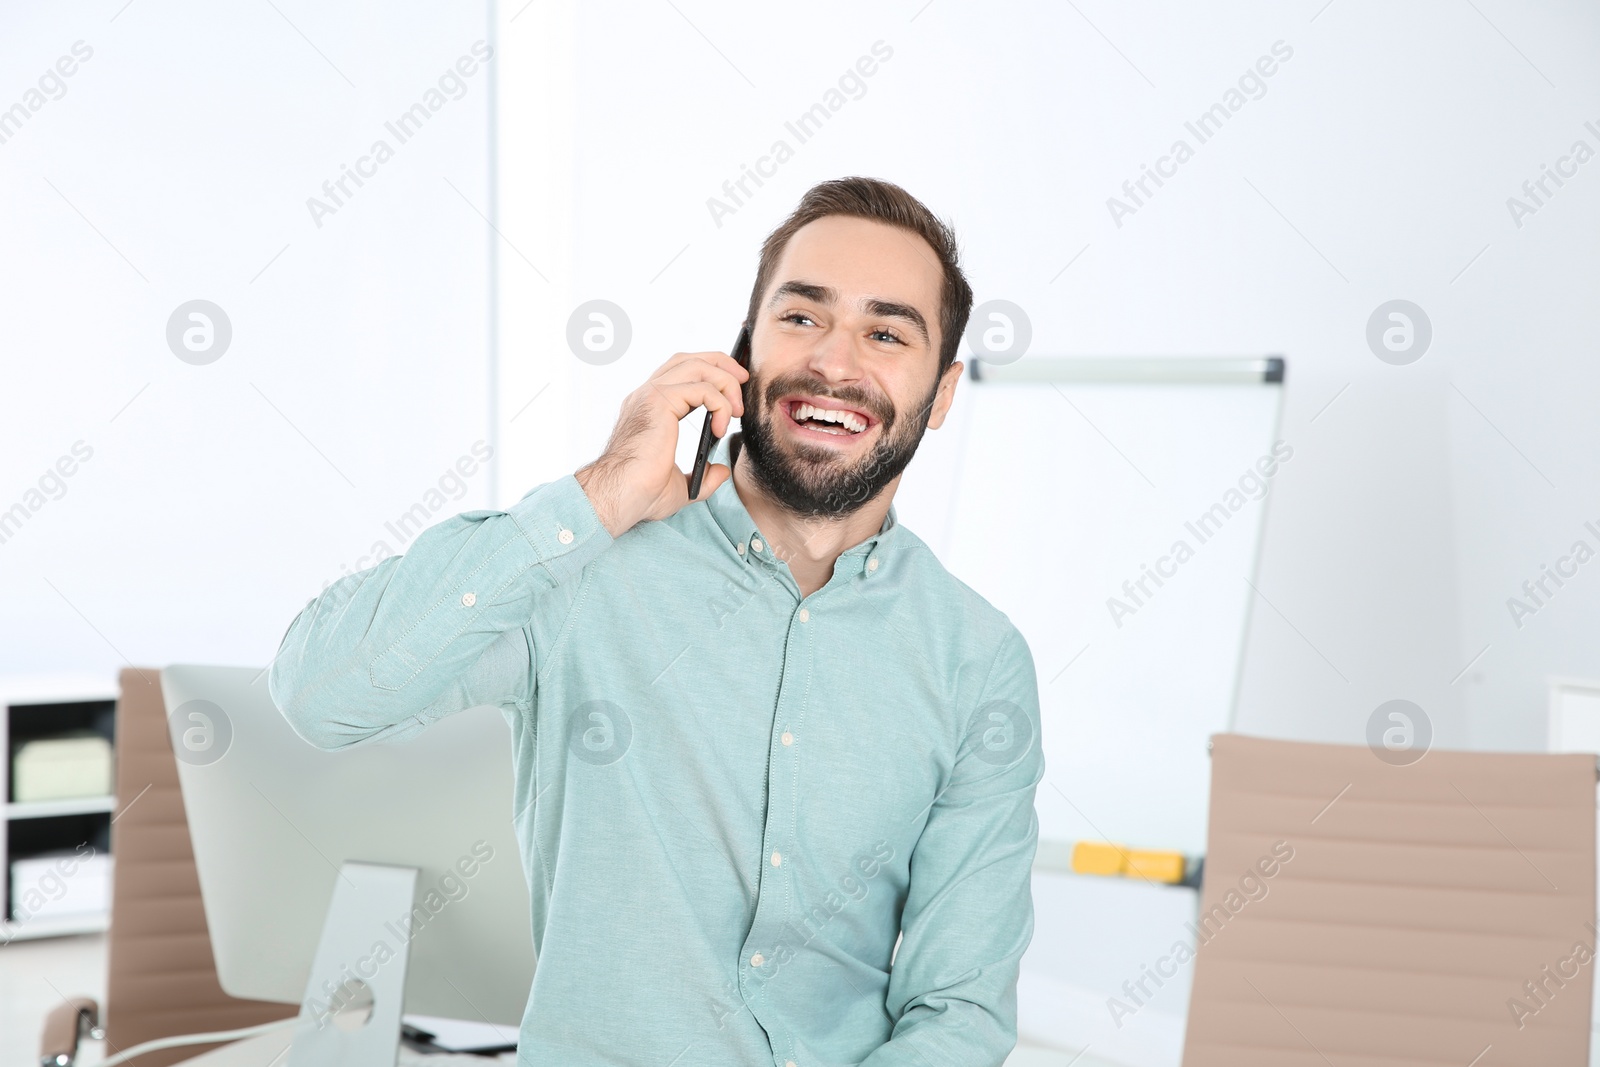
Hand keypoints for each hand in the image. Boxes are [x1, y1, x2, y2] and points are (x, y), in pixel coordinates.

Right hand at [575, 349, 748, 537]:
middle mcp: (647, 395)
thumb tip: (721, 471)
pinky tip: (721, 427)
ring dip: (725, 383)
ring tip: (737, 411)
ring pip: (698, 366)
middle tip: (744, 383)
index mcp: (650, 409)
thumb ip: (702, 477)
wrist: (621, 498)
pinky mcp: (659, 402)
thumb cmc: (639, 495)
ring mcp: (651, 395)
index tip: (734, 393)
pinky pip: (701, 388)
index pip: (681, 372)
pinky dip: (719, 403)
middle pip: (691, 359)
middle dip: (723, 365)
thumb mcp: (681, 486)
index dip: (711, 373)